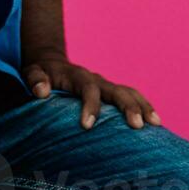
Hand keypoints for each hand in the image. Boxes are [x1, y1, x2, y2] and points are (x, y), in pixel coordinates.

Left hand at [22, 49, 161, 129]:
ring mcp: (106, 86)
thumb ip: (35, 79)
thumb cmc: (41, 74)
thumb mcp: (32, 73)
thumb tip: (41, 91)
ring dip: (142, 106)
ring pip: (128, 92)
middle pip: (115, 89)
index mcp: (76, 75)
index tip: (87, 126)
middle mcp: (95, 79)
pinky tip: (155, 124)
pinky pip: (131, 98)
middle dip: (127, 106)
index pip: (87, 88)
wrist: (52, 64)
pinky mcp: (111, 94)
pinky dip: (144, 107)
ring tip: (156, 124)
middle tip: (137, 125)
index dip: (90, 105)